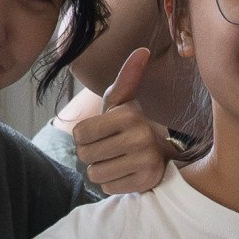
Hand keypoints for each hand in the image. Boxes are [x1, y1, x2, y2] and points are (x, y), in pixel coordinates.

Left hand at [60, 50, 174, 196]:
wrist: (160, 155)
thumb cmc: (130, 127)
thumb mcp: (123, 103)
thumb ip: (126, 78)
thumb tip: (142, 50)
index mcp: (128, 114)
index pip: (79, 134)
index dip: (84, 136)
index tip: (101, 133)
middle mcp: (140, 136)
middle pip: (85, 155)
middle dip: (92, 155)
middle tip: (110, 149)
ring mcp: (146, 160)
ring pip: (95, 174)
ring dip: (101, 170)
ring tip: (117, 161)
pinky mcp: (147, 181)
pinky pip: (109, 187)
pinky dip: (113, 183)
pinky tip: (126, 173)